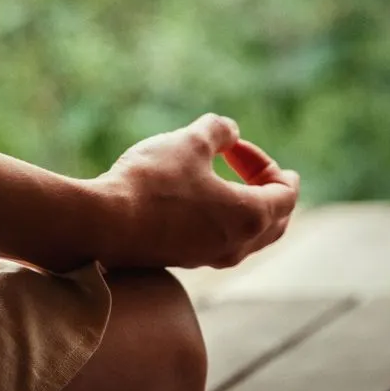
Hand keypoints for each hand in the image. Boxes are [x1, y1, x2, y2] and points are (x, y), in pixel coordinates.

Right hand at [93, 114, 298, 269]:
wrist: (103, 223)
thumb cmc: (152, 182)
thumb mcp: (190, 141)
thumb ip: (218, 130)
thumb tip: (229, 130)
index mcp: (249, 217)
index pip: (286, 195)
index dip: (270, 165)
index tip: (242, 147)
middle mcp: (236, 245)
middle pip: (275, 222)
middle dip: (268, 190)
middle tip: (252, 166)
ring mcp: (209, 258)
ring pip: (249, 236)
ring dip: (246, 205)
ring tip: (226, 180)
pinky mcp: (183, 260)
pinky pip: (221, 243)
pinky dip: (223, 219)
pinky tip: (198, 199)